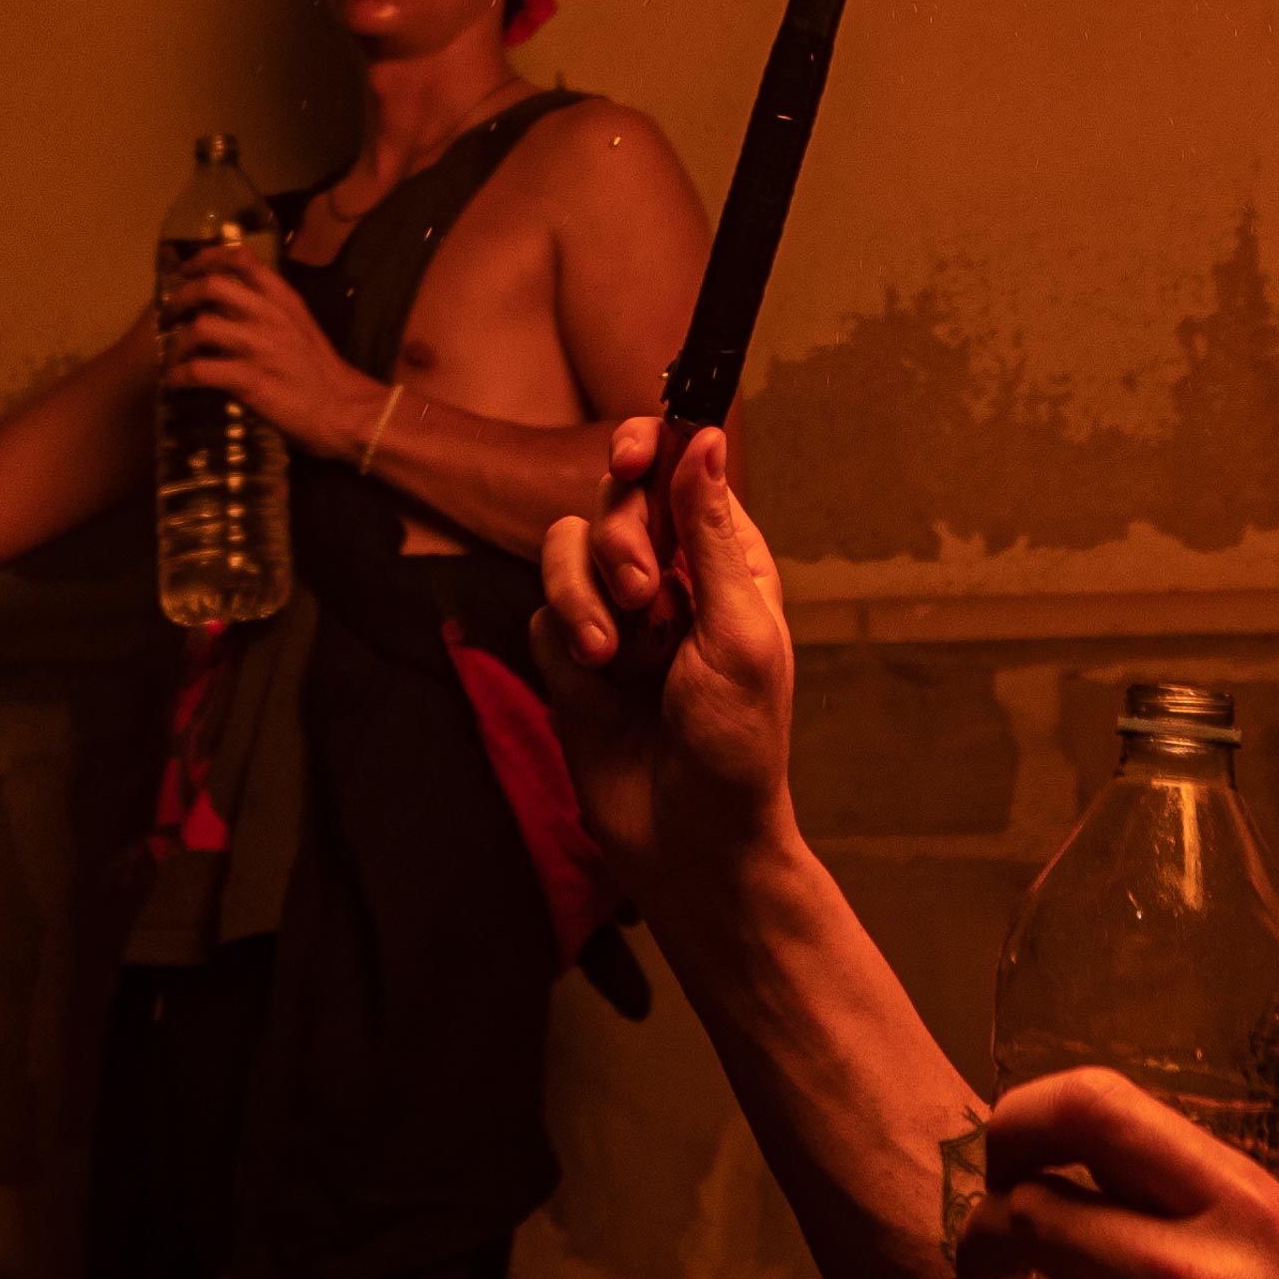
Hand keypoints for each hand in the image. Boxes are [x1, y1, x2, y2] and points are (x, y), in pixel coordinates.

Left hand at [155, 239, 356, 445]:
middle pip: (211, 286)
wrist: (345, 410)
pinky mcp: (249, 380)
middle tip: (169, 315)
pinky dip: (180, 375)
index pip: (241, 259)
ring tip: (172, 356)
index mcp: (284, 299)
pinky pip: (200, 370)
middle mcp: (269, 315)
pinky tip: (176, 382)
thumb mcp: (301, 326)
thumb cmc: (321, 372)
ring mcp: (258, 347)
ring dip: (177, 342)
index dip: (207, 258)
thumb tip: (231, 308)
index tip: (188, 269)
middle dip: (181, 298)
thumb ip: (270, 312)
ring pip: (200, 326)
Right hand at [527, 415, 798, 905]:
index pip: (679, 471)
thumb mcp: (738, 631)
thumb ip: (710, 534)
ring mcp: (613, 616)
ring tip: (613, 656)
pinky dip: (565, 648)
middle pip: (613, 501)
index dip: (649, 450)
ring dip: (582, 596)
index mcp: (724, 561)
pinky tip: (598, 689)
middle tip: (640, 595)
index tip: (630, 460)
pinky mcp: (569, 657)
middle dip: (617, 539)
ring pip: (562, 550)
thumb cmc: (737, 742)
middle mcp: (666, 577)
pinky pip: (540, 614)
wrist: (687, 840)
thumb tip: (705, 439)